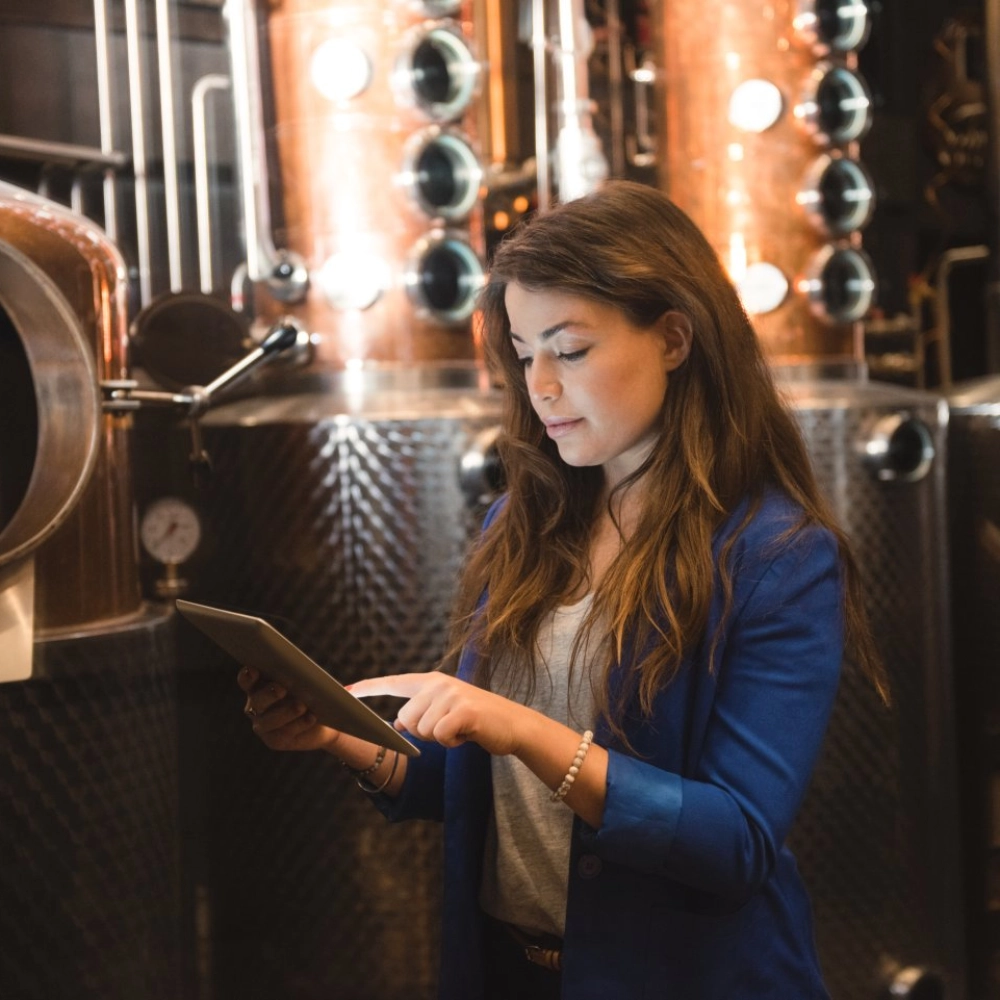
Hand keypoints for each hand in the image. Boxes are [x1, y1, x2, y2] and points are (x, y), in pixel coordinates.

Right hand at [237, 666, 339, 752]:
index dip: (247, 676)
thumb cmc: (310, 691)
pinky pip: (285, 733)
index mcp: (258, 686)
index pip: (247, 680)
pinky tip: (311, 717)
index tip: (253, 670)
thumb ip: (297, 676)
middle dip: (268, 694)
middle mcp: (256, 706)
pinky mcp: (275, 740)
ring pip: (269, 720)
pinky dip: (299, 724)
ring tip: (301, 706)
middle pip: (257, 701)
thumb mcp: (304, 681)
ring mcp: (263, 725)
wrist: (324, 718)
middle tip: (281, 689)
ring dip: (286, 712)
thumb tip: (300, 673)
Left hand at [349, 673, 526, 756]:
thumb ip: (421, 712)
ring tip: (460, 729)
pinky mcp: (463, 711)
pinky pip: (439, 736)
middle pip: (406, 719)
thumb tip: (395, 724)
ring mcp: (451, 695)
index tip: (345, 692)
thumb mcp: (445, 711)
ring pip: (422, 731)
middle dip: (424, 732)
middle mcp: (438, 683)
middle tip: (450, 727)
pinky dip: (452, 742)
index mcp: (431, 681)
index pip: (393, 683)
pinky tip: (467, 734)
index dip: (367, 688)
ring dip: (440, 738)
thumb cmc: (477, 721)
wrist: (513, 724)